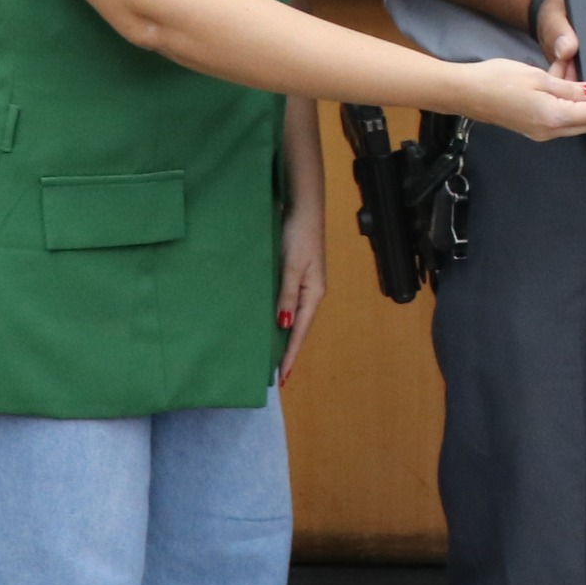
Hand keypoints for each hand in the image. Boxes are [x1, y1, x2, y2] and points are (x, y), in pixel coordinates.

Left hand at [276, 202, 328, 371]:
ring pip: (293, 317)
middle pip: (299, 328)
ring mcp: (303, 284)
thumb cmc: (299, 236)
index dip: (291, 354)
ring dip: (284, 336)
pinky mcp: (294, 275)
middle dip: (289, 350)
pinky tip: (272, 323)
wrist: (303, 208)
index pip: (300, 331)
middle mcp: (310, 293)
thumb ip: (287, 295)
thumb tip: (284, 325)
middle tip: (276, 374)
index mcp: (313, 294)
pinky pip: (287, 303)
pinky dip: (280, 318)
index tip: (282, 376)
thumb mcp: (292, 266)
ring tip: (272, 355)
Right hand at [460, 56, 585, 139]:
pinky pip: (567, 122)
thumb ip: (570, 88)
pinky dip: (583, 113)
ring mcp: (543, 133)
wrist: (464, 92)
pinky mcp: (537, 128)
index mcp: (552, 117)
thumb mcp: (538, 77)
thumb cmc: (496, 79)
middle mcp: (551, 131)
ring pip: (582, 124)